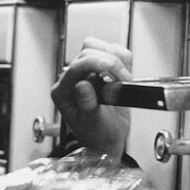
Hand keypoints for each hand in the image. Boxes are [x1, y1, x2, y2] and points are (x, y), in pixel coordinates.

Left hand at [50, 37, 132, 159]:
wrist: (109, 141)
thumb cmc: (97, 135)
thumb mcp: (92, 123)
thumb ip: (87, 104)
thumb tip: (81, 85)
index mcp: (63, 92)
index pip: (75, 66)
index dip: (93, 62)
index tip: (109, 66)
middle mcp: (73, 80)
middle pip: (88, 52)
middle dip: (109, 62)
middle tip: (122, 78)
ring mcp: (88, 73)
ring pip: (98, 48)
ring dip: (115, 58)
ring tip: (123, 77)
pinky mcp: (102, 71)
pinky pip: (112, 53)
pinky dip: (122, 58)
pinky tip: (125, 72)